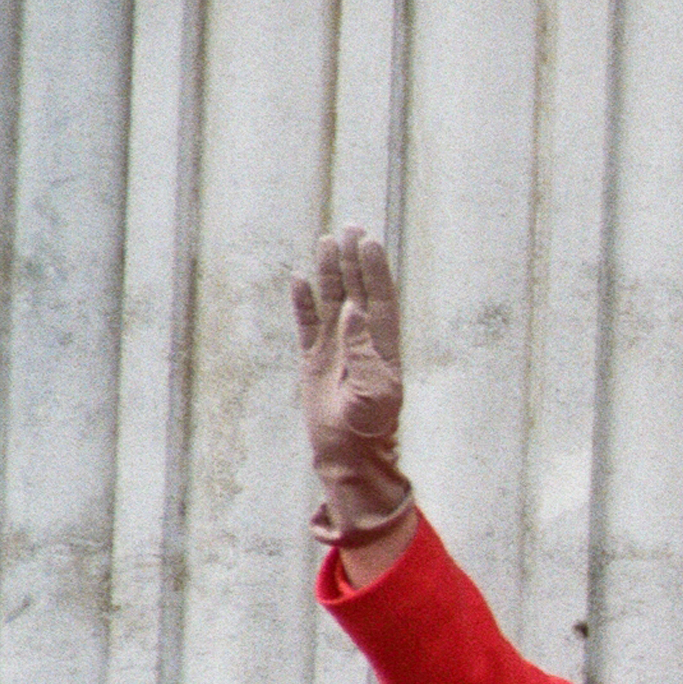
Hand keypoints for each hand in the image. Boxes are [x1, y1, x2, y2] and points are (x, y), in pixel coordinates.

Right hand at [293, 227, 415, 574]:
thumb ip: (365, 351)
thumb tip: (357, 311)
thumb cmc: (368, 428)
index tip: (368, 240)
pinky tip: (300, 280)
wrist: (348, 456)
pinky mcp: (315, 363)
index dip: (375, 269)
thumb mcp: (374, 391)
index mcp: (382, 347)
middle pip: (358, 291)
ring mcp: (337, 350)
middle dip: (355, 261)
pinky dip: (304, 303)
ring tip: (327, 241)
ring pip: (333, 302)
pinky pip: (307, 325)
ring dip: (331, 273)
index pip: (379, 298)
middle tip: (351, 227)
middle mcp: (361, 343)